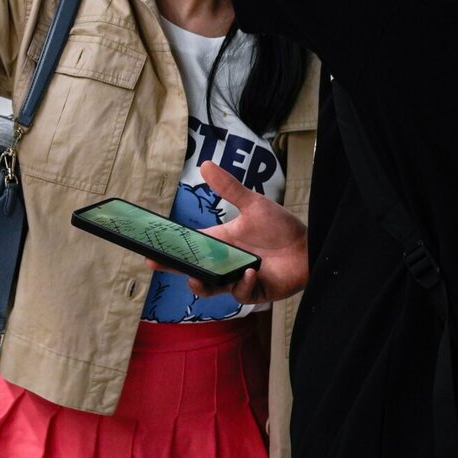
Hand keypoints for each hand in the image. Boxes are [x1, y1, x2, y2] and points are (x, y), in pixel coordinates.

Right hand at [147, 162, 307, 304]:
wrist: (309, 247)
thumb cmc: (281, 226)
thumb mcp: (253, 204)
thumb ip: (229, 188)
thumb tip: (205, 163)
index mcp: (221, 241)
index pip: (190, 247)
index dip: (169, 250)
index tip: (149, 251)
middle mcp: (225, 262)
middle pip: (193, 270)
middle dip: (174, 269)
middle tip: (156, 263)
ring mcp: (237, 279)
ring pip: (210, 288)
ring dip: (203, 284)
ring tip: (199, 278)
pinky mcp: (253, 292)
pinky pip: (240, 293)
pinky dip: (243, 284)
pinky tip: (251, 272)